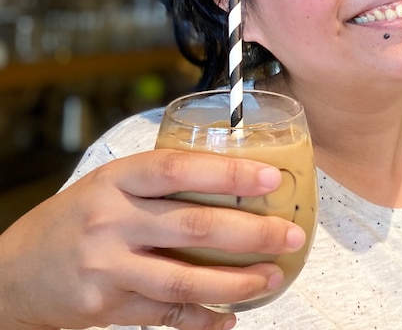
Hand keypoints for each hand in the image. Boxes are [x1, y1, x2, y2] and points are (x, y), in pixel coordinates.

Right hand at [0, 149, 306, 329]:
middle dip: (252, 234)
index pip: (178, 170)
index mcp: (117, 181)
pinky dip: (204, 318)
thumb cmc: (77, 219)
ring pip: (186, 278)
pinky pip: (167, 314)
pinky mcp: (107, 306)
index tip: (270, 179)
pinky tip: (229, 316)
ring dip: (238, 281)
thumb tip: (236, 179)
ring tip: (273, 276)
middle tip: (291, 235)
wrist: (14, 272)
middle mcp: (111, 221)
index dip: (228, 174)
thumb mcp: (111, 185)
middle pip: (194, 227)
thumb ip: (162, 183)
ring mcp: (108, 267)